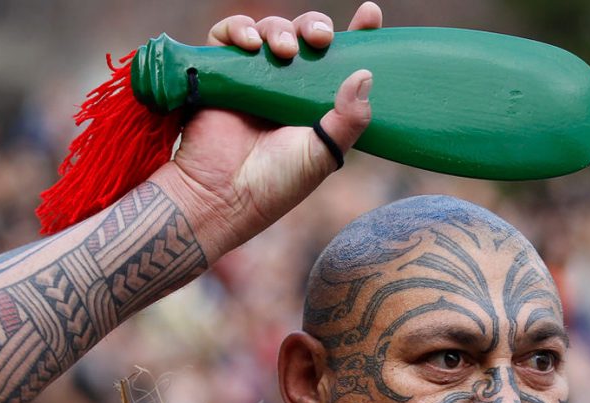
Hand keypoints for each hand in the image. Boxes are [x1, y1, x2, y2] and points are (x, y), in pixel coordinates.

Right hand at [150, 2, 381, 260]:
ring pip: (270, 30)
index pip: (340, 61)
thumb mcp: (323, 153)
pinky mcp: (219, 74)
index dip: (357, 36)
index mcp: (315, 104)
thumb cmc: (274, 183)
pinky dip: (239, 29)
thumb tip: (365, 74)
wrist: (222, 197)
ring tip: (285, 50)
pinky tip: (250, 44)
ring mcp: (252, 78)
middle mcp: (286, 87)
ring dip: (280, 29)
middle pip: (306, 37)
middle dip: (315, 27)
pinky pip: (226, 36)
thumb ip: (349, 119)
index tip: (369, 15)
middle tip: (321, 39)